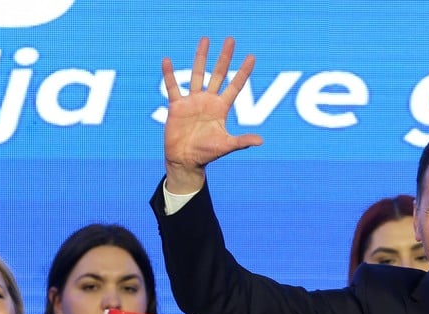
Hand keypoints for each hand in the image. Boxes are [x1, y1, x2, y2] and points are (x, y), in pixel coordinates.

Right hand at [163, 37, 263, 192]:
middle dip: (225, 57)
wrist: (186, 160)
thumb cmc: (207, 153)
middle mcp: (208, 101)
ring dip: (201, 57)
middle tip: (231, 39)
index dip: (243, 72)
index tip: (251, 56)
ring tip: (205, 40)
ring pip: (197, 74)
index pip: (235, 86)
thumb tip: (261, 141)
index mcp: (221, 108)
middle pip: (219, 74)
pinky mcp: (177, 106)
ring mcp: (193, 101)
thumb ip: (242, 141)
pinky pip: (173, 87)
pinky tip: (167, 60)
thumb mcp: (226, 145)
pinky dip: (169, 74)